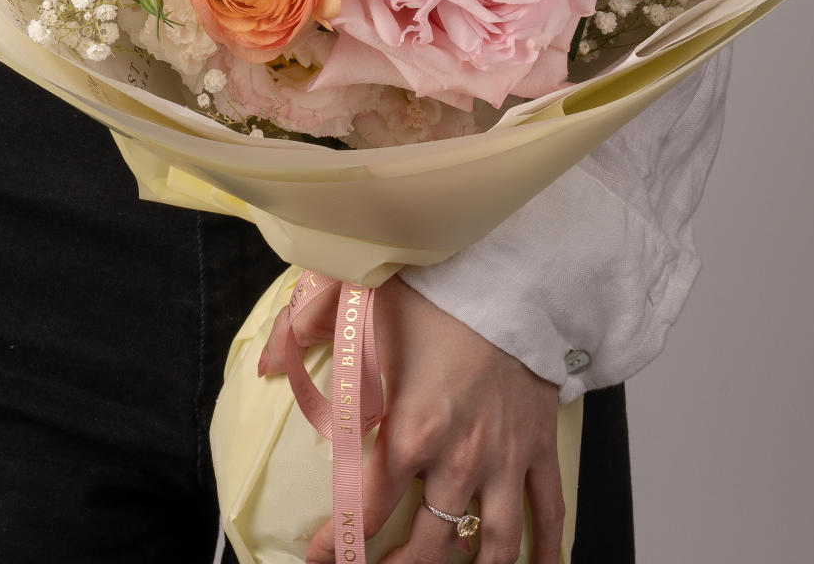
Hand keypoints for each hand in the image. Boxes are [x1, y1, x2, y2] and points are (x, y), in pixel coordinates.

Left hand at [257, 275, 563, 563]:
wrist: (512, 277)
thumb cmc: (438, 291)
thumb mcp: (362, 303)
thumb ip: (304, 329)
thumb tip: (264, 364)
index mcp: (410, 432)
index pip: (366, 511)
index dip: (339, 545)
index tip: (322, 559)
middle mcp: (458, 460)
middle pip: (429, 547)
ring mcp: (503, 460)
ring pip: (494, 546)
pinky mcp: (539, 448)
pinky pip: (549, 513)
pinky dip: (547, 549)